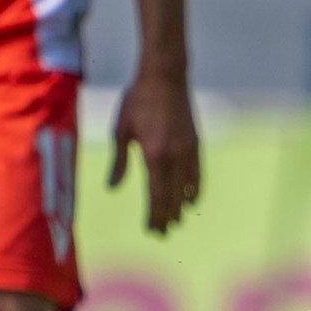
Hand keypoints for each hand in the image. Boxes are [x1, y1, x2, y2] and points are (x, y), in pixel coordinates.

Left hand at [109, 66, 201, 235]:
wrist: (165, 76)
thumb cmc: (137, 100)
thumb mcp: (121, 130)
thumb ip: (118, 161)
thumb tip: (112, 187)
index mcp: (154, 154)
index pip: (156, 194)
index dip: (154, 215)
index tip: (150, 230)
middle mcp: (175, 156)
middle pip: (173, 196)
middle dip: (167, 216)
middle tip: (162, 233)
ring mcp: (188, 150)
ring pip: (188, 187)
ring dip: (181, 206)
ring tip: (176, 221)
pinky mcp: (196, 143)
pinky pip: (197, 173)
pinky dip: (195, 189)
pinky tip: (191, 199)